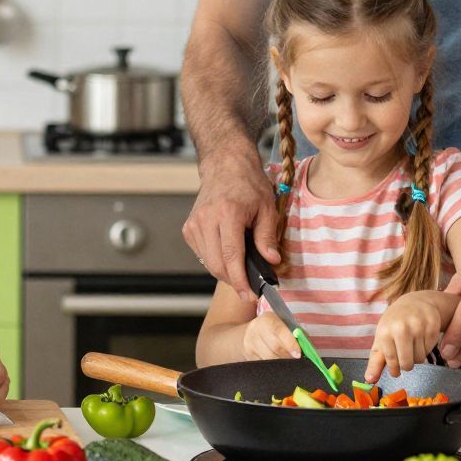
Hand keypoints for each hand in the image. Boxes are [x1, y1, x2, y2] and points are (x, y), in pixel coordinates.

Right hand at [183, 148, 279, 297]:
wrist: (225, 166)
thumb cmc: (249, 184)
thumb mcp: (267, 208)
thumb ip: (267, 237)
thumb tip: (272, 261)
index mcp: (227, 213)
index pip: (231, 257)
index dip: (240, 281)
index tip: (249, 294)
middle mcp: (206, 219)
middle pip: (217, 265)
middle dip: (234, 281)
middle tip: (249, 288)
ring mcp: (194, 224)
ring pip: (208, 262)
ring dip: (225, 271)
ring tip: (242, 267)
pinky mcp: (189, 229)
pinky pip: (203, 254)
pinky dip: (216, 260)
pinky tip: (228, 253)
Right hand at [241, 312, 299, 361]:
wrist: (254, 331)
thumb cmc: (276, 328)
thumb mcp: (285, 324)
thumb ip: (297, 334)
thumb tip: (307, 347)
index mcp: (267, 319)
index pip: (279, 331)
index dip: (290, 344)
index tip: (298, 354)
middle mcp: (255, 330)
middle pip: (274, 348)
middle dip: (287, 355)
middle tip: (295, 358)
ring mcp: (249, 343)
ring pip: (268, 359)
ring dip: (281, 362)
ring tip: (287, 360)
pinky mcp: (248, 355)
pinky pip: (263, 365)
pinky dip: (273, 366)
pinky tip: (277, 361)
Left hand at [365, 291, 447, 382]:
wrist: (414, 303)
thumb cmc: (394, 323)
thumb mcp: (381, 340)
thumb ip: (375, 362)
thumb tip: (369, 380)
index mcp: (385, 332)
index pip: (392, 362)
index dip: (394, 370)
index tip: (395, 370)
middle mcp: (401, 328)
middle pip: (407, 364)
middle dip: (406, 365)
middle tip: (405, 356)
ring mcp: (418, 325)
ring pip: (420, 358)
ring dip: (417, 356)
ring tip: (413, 344)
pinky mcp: (433, 325)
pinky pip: (431, 349)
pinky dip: (426, 348)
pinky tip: (421, 338)